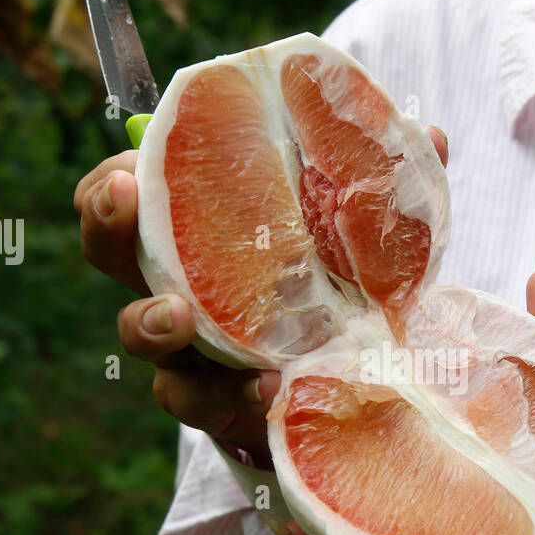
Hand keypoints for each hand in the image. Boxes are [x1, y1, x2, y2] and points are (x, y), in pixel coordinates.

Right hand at [72, 127, 449, 464]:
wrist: (347, 383)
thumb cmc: (335, 287)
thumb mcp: (359, 236)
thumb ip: (379, 189)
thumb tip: (428, 133)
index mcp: (199, 228)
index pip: (124, 192)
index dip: (111, 182)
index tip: (131, 171)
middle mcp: (177, 282)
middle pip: (108, 253)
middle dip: (106, 227)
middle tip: (126, 205)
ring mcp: (187, 346)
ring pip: (138, 332)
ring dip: (152, 321)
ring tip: (181, 317)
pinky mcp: (212, 402)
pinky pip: (196, 400)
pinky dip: (227, 394)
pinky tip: (264, 386)